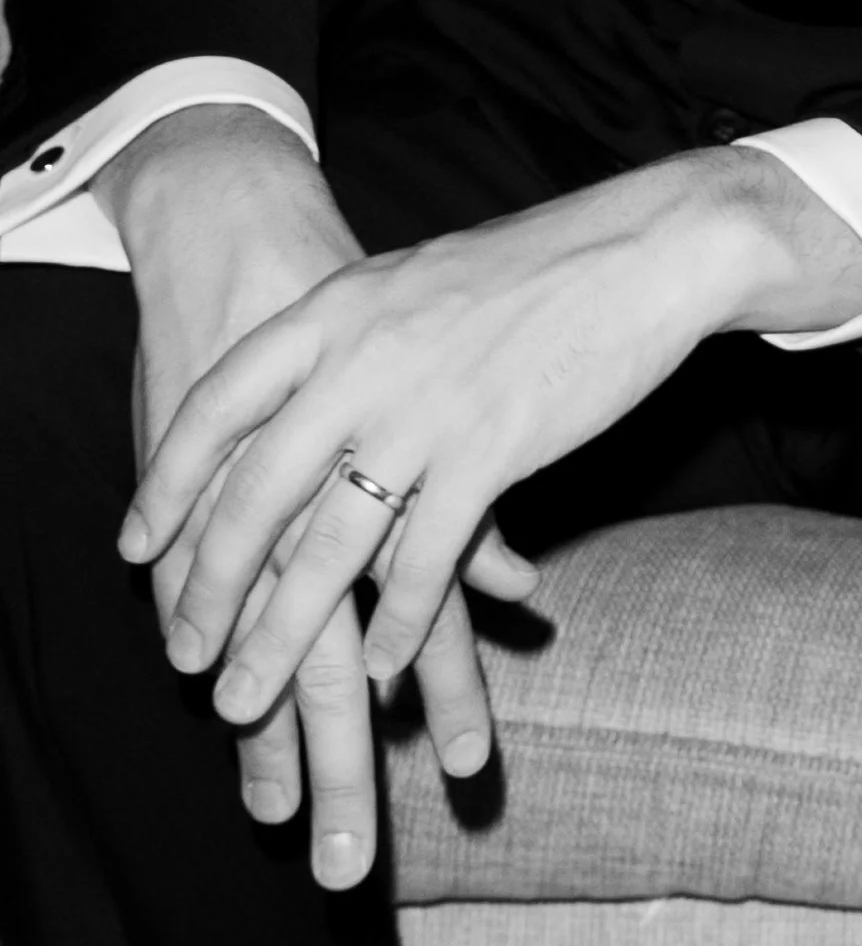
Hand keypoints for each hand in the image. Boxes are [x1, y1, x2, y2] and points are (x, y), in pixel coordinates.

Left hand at [100, 103, 537, 884]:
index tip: (135, 549)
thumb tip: (298, 387)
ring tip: (246, 696)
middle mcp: (362, 359)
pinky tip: (378, 668)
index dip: (168, 484)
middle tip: (184, 656)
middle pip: (256, 491)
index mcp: (333, 311)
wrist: (643, 249)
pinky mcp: (493, 447)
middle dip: (211, 588)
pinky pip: (426, 555)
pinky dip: (398, 620)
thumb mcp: (410, 285)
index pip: (216, 406)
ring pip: (330, 543)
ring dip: (283, 634)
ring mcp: (425, 406)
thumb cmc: (533, 269)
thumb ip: (349, 338)